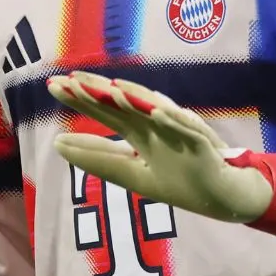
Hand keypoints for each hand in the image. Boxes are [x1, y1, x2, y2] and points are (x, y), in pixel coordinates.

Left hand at [47, 70, 272, 223]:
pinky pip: (188, 130)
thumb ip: (99, 158)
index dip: (80, 98)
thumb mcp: (133, 174)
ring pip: (154, 111)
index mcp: (139, 131)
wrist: (222, 195)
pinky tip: (157, 112)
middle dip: (98, 91)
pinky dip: (173, 121)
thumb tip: (58, 144)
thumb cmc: (179, 180)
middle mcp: (156, 125)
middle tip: (67, 79)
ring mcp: (178, 131)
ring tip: (112, 88)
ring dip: (135, 99)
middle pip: (124, 104)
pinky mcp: (202, 144)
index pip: (105, 110)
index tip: (52, 86)